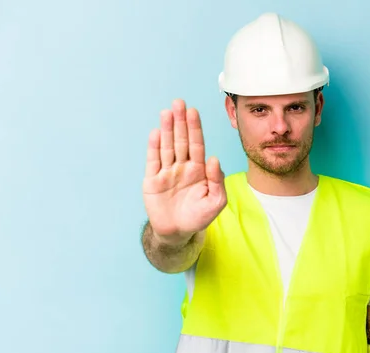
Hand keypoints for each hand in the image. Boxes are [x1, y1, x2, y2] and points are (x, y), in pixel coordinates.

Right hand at [142, 99, 226, 242]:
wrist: (177, 232)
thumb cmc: (199, 217)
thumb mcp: (216, 202)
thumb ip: (217, 181)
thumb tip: (214, 159)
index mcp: (198, 170)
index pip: (197, 144)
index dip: (195, 128)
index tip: (194, 112)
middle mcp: (182, 167)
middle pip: (181, 140)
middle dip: (180, 122)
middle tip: (179, 103)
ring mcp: (166, 172)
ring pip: (167, 147)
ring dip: (167, 129)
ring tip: (166, 112)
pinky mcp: (152, 181)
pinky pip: (153, 161)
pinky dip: (154, 147)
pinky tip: (156, 133)